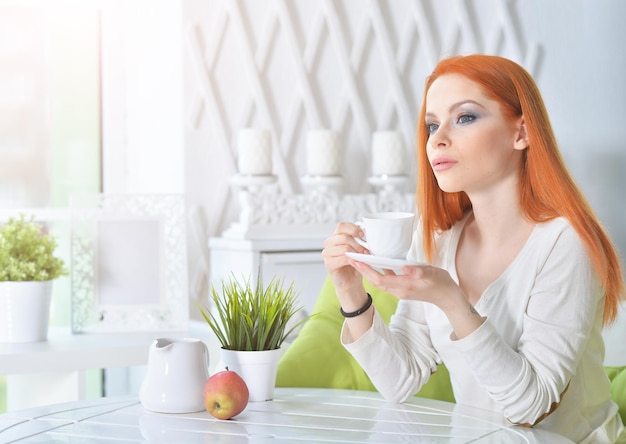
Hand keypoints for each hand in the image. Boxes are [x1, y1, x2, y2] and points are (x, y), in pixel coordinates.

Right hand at [322, 222, 368, 293]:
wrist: (351, 282)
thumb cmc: (355, 263)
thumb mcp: (358, 248)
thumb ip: (358, 239)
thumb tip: (364, 231)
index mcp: (336, 236)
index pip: (341, 226)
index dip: (353, 229)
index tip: (362, 235)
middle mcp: (329, 243)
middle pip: (344, 237)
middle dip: (358, 244)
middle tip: (365, 251)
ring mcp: (327, 254)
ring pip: (344, 248)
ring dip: (356, 253)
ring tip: (362, 257)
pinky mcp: (328, 264)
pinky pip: (343, 258)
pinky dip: (353, 260)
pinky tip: (356, 262)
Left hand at [350, 260, 483, 338]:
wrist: (448, 297)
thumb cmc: (441, 284)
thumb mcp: (432, 275)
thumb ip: (418, 271)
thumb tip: (404, 267)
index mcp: (404, 287)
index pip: (379, 280)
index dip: (366, 270)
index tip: (357, 260)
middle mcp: (399, 290)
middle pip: (376, 280)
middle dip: (363, 269)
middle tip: (353, 256)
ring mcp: (400, 289)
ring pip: (380, 279)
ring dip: (370, 269)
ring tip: (361, 257)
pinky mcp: (403, 286)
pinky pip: (387, 278)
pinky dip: (380, 270)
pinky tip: (377, 261)